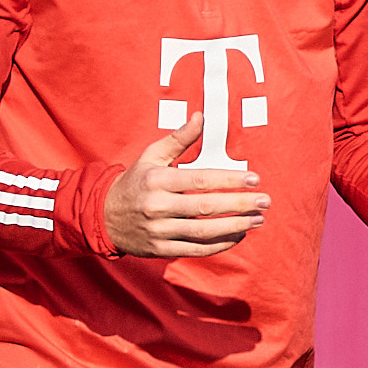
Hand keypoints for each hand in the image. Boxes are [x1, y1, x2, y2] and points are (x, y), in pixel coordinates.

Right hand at [104, 119, 270, 257]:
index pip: (200, 180)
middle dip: (239, 204)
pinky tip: (238, 236)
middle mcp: (157, 206)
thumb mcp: (151, 156)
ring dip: (234, 227)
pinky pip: (194, 250)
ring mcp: (158, 230)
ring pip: (203, 232)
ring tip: (257, 220)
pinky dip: (218, 245)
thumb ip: (179, 139)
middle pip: (205, 207)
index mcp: (157, 180)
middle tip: (264, 201)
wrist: (103, 216)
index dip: (229, 180)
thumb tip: (200, 117)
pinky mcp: (160, 249)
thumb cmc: (135, 182)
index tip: (254, 179)